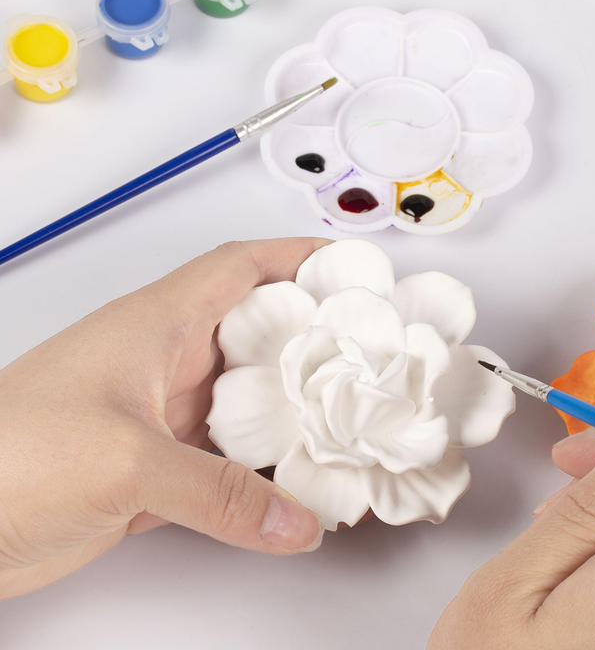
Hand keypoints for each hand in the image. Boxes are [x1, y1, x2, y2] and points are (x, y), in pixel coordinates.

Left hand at [0, 238, 327, 599]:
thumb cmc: (6, 456)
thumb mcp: (124, 461)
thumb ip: (217, 493)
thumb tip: (295, 520)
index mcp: (158, 326)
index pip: (240, 269)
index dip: (297, 259)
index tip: (351, 269)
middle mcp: (168, 365)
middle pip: (258, 339)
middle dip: (315, 342)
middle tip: (372, 355)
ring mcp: (162, 420)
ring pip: (248, 406)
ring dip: (294, 416)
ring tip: (350, 426)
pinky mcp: (153, 473)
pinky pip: (226, 467)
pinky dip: (264, 477)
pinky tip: (297, 492)